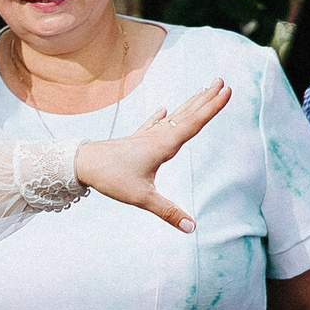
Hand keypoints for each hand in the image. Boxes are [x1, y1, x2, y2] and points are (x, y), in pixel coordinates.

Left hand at [72, 80, 230, 230]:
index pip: (195, 123)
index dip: (213, 107)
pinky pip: (153, 124)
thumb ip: (168, 212)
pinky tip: (162, 109)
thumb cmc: (111, 178)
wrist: (82, 163)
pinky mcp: (135, 141)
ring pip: (173, 117)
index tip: (228, 91)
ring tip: (203, 90)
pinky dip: (160, 116)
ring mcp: (145, 137)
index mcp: (164, 145)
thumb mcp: (141, 198)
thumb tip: (192, 228)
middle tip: (222, 81)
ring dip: (190, 104)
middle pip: (187, 114)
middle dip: (206, 98)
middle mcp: (157, 136)